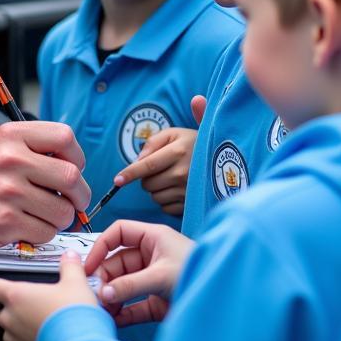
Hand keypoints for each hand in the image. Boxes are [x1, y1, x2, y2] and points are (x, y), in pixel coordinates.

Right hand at [0, 122, 89, 250]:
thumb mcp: (5, 144)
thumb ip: (38, 146)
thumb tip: (78, 167)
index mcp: (13, 135)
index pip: (64, 137)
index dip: (77, 156)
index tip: (74, 168)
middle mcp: (11, 160)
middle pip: (71, 177)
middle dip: (80, 194)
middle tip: (76, 200)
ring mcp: (8, 193)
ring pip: (62, 210)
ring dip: (62, 217)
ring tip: (48, 213)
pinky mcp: (5, 222)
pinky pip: (46, 232)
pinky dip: (44, 232)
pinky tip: (30, 224)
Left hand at [0, 252, 95, 340]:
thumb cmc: (73, 317)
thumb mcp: (75, 283)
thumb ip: (69, 266)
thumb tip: (70, 257)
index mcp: (18, 297)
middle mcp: (12, 319)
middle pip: (1, 309)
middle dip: (11, 305)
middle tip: (31, 299)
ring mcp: (17, 340)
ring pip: (10, 330)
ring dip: (19, 324)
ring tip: (40, 319)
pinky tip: (45, 336)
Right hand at [84, 219, 193, 326]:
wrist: (223, 298)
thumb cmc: (199, 272)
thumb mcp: (161, 275)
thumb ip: (131, 284)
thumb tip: (104, 293)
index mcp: (153, 238)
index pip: (119, 233)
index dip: (101, 246)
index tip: (88, 265)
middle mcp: (151, 256)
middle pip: (117, 262)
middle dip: (105, 278)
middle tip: (95, 294)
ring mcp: (152, 279)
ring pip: (123, 285)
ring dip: (111, 297)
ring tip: (102, 309)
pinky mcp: (156, 301)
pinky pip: (133, 305)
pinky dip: (123, 312)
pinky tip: (114, 319)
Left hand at [110, 96, 205, 217]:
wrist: (224, 160)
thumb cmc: (194, 143)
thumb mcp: (175, 133)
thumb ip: (154, 141)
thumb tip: (138, 159)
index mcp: (178, 151)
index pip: (147, 165)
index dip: (130, 173)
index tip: (117, 180)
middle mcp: (183, 173)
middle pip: (148, 184)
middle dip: (146, 178)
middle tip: (159, 168)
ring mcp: (188, 191)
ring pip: (155, 196)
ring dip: (156, 189)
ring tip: (170, 177)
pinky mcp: (191, 204)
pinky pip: (165, 207)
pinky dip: (165, 200)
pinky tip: (175, 189)